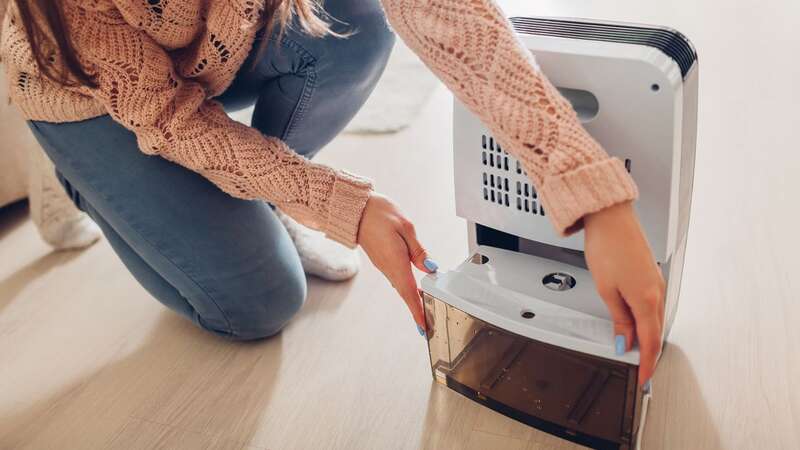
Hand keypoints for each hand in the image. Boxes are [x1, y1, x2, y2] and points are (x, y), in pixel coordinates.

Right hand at [357, 193, 433, 329]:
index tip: (424, 326)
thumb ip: (419, 250)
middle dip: (417, 309)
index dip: (418, 310)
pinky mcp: (382, 261)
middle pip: (406, 293)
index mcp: (396, 260)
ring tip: (425, 312)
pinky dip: (407, 288)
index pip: (410, 291)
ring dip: (413, 300)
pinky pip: (397, 279)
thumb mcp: (406, 227)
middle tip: (428, 325)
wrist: (354, 209)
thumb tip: (430, 267)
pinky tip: (414, 290)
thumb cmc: (378, 213)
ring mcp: (384, 265)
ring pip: (401, 287)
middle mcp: (388, 267)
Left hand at [584, 201, 665, 384]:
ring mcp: (656, 282)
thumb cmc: (607, 246)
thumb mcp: (607, 289)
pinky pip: (653, 305)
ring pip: (654, 319)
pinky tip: (637, 323)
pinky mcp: (651, 274)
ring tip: (637, 352)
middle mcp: (657, 291)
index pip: (649, 342)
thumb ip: (619, 319)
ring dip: (647, 337)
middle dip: (649, 354)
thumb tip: (624, 341)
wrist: (611, 217)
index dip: (647, 365)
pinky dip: (646, 320)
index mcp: (646, 299)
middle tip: (641, 371)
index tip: (643, 379)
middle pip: (655, 332)